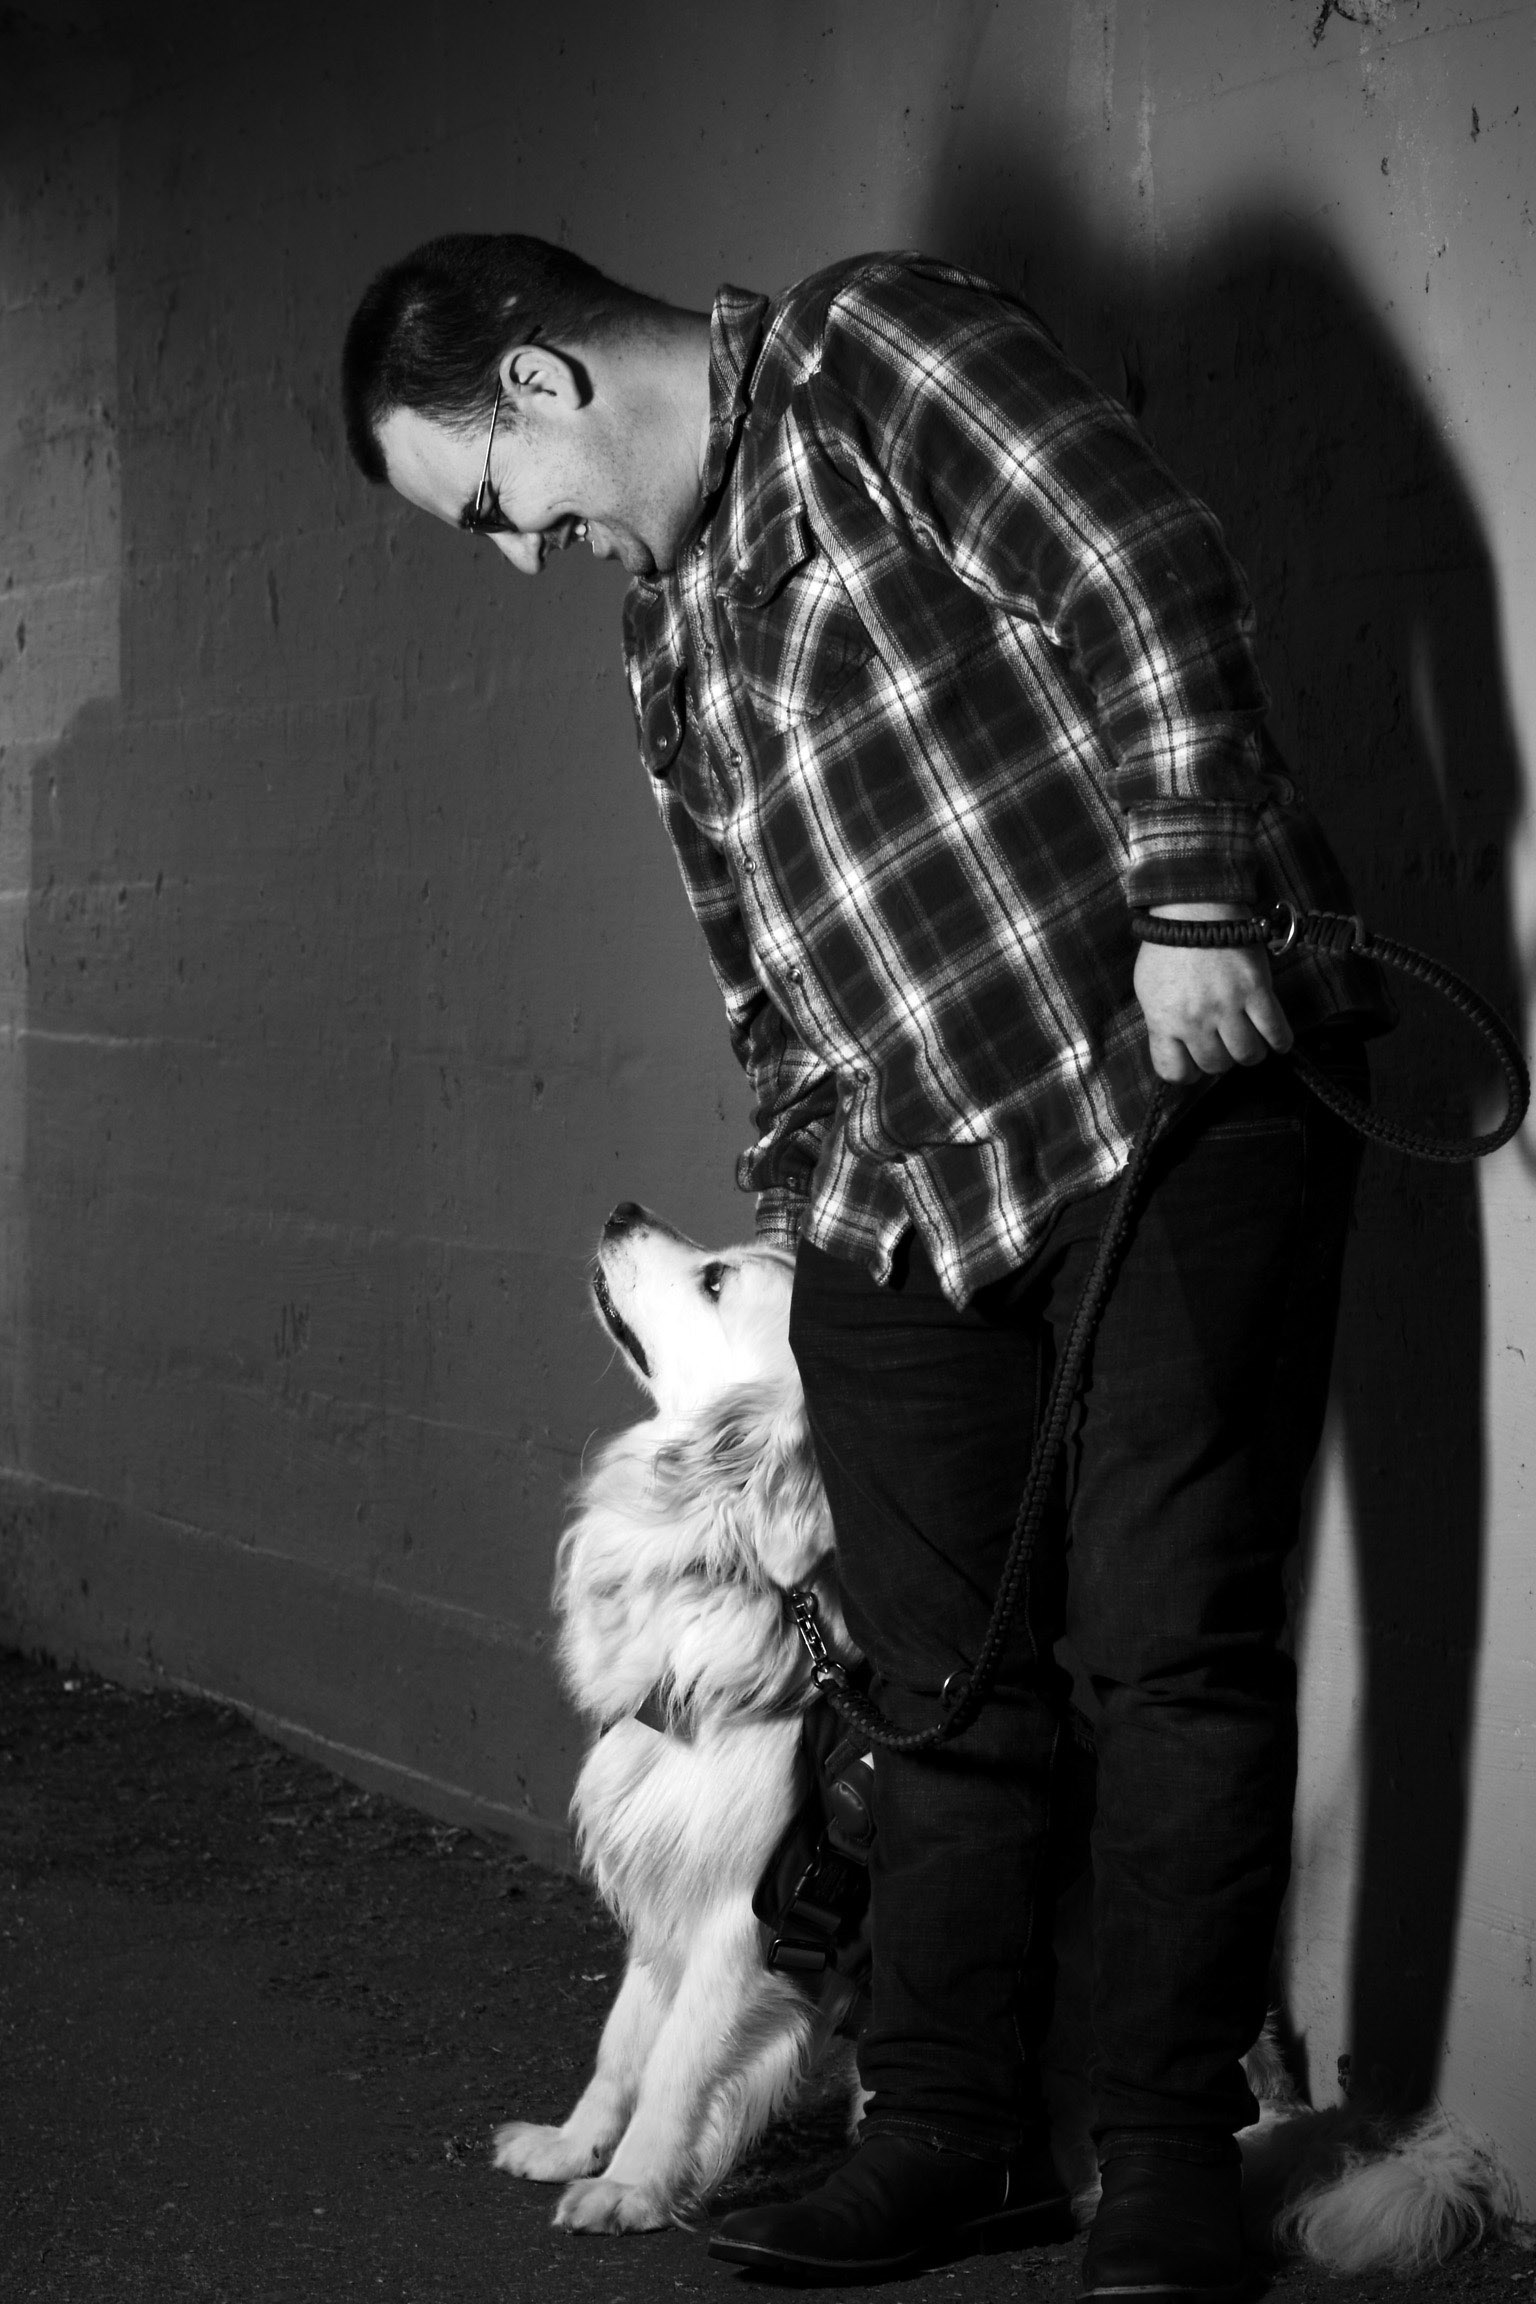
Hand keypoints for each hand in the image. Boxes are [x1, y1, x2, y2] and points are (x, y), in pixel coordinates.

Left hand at [1133, 902, 1293, 1083]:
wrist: (1194, 908)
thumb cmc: (1168, 947)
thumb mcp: (1148, 989)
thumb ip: (1161, 1022)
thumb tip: (1176, 1047)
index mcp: (1163, 1020)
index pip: (1174, 1072)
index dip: (1187, 1073)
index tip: (1195, 1063)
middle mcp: (1195, 1020)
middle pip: (1215, 1066)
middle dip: (1221, 1059)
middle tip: (1224, 1044)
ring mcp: (1227, 1007)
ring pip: (1247, 1056)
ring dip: (1250, 1053)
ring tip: (1249, 1040)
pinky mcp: (1256, 991)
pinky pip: (1276, 1032)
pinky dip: (1280, 1041)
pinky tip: (1277, 1040)